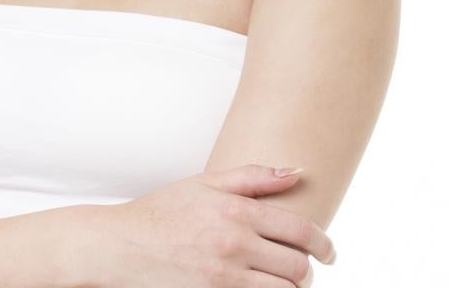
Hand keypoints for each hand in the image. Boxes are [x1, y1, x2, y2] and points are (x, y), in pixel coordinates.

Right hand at [84, 163, 336, 286]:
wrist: (119, 246)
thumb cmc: (162, 212)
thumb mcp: (205, 184)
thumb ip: (254, 177)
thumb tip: (298, 171)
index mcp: (236, 212)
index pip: (300, 231)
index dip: (323, 244)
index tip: (329, 252)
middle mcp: (234, 245)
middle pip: (297, 268)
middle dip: (307, 272)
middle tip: (304, 271)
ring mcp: (223, 278)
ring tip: (284, 284)